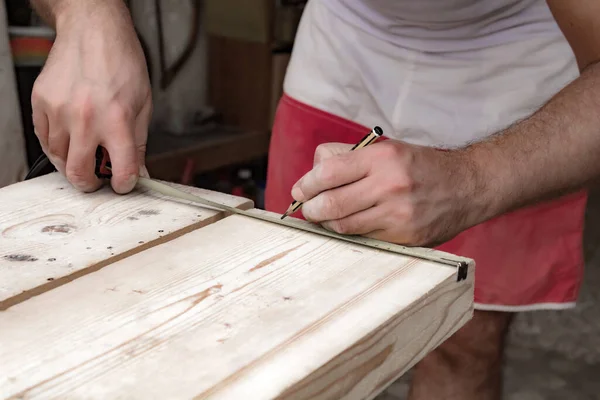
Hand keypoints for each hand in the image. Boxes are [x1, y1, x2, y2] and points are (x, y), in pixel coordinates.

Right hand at [31, 1, 151, 192]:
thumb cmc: (122, 63)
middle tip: (99, 179)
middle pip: (80, 174)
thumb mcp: (142, 105)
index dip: (124, 184)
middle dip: (91, 184)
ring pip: (58, 158)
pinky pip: (44, 139)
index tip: (123, 184)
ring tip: (86, 153)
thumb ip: (138, 143)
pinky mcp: (41, 102)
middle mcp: (86, 118)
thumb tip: (138, 172)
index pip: (121, 170)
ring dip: (73, 163)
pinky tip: (71, 139)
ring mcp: (59, 111)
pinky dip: (57, 146)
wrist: (93, 31)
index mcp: (117, 120)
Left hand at [290, 140, 484, 245]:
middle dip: (310, 209)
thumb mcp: (387, 148)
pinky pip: (365, 237)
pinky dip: (351, 232)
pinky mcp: (406, 237)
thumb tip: (314, 170)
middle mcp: (390, 186)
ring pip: (344, 225)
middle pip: (331, 204)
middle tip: (306, 209)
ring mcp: (399, 215)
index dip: (306, 184)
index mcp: (383, 158)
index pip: (328, 173)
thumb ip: (348, 155)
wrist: (467, 187)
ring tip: (324, 217)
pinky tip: (350, 224)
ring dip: (327, 223)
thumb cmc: (421, 166)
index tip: (299, 191)